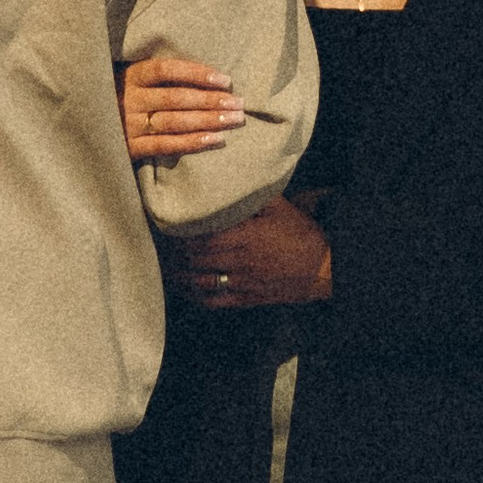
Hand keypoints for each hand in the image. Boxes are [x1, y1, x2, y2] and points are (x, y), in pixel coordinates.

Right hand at [119, 52, 246, 165]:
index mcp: (127, 76)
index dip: (196, 73)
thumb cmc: (111, 97)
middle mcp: (127, 100)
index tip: (224, 79)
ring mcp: (127, 126)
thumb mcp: (123, 78)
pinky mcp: (129, 148)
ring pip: (174, 122)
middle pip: (176, 98)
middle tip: (240, 103)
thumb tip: (201, 72)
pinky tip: (215, 140)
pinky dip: (192, 143)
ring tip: (234, 120)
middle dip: (211, 100)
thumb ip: (151, 76)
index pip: (165, 70)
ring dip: (208, 121)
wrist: (76, 128)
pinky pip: (165, 145)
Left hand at [166, 196, 333, 311]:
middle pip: (194, 259)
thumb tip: (226, 180)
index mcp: (245, 235)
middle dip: (173, 253)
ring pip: (199, 282)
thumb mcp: (278, 206)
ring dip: (178, 275)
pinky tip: (184, 288)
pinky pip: (214, 301)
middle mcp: (239, 260)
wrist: (323, 267)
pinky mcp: (246, 299)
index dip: (179, 234)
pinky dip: (194, 296)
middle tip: (159, 244)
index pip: (200, 236)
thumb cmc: (301, 233)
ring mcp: (242, 282)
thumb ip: (250, 197)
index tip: (166, 226)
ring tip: (165, 265)